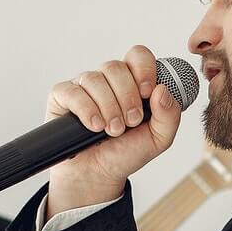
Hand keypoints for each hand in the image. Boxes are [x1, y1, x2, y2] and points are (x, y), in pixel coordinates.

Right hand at [46, 44, 184, 211]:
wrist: (99, 174)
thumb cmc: (126, 152)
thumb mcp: (158, 138)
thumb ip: (169, 115)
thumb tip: (163, 90)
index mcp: (132, 81)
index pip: (138, 55)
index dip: (144, 69)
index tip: (147, 93)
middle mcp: (107, 79)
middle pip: (115, 67)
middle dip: (127, 97)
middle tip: (131, 122)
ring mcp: (84, 86)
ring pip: (95, 79)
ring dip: (109, 107)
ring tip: (113, 130)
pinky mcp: (62, 96)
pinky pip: (73, 92)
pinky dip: (86, 110)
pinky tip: (94, 126)